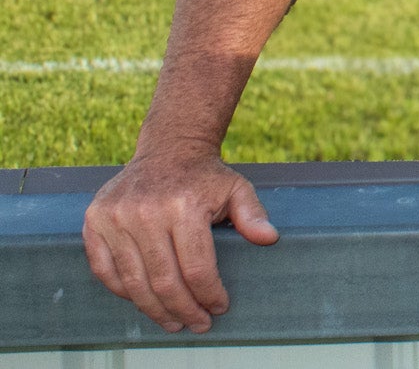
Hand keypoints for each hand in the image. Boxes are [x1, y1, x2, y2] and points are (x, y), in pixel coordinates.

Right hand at [81, 148, 278, 332]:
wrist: (168, 149)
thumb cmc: (205, 177)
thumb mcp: (237, 189)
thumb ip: (252, 215)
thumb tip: (269, 238)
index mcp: (184, 206)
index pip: (196, 267)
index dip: (209, 294)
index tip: (220, 307)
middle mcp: (145, 212)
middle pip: (164, 281)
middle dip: (183, 310)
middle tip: (197, 324)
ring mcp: (115, 217)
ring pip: (134, 281)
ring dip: (154, 309)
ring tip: (173, 322)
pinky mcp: (95, 221)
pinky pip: (105, 270)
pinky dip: (123, 291)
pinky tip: (144, 301)